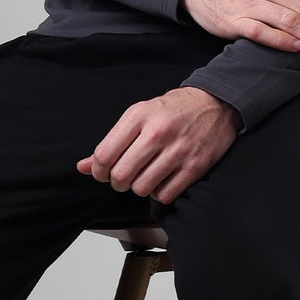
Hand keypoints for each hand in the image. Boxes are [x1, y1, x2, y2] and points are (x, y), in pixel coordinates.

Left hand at [77, 87, 238, 205]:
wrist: (216, 104)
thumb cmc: (173, 110)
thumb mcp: (138, 115)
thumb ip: (111, 142)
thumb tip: (83, 167)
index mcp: (139, 115)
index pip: (104, 155)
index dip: (98, 171)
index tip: (103, 171)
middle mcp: (157, 132)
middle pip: (120, 176)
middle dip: (117, 182)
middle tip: (124, 176)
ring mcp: (178, 150)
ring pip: (141, 189)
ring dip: (139, 187)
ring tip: (145, 176)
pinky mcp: (194, 166)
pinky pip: (164, 195)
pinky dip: (159, 193)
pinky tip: (162, 179)